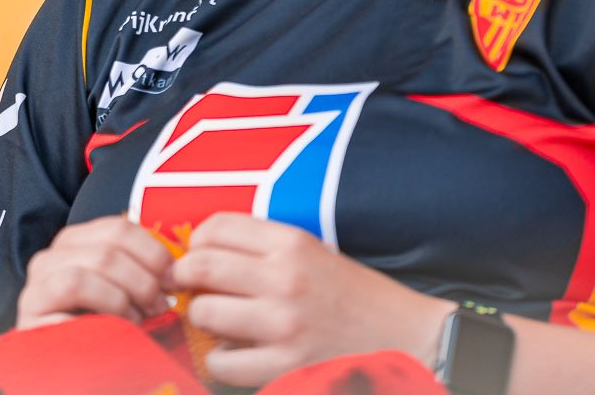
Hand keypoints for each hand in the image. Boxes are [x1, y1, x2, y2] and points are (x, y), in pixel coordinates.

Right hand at [16, 215, 173, 327]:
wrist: (72, 374)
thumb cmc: (107, 329)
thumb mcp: (125, 292)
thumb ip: (143, 271)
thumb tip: (177, 268)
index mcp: (73, 244)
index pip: (118, 228)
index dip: (154, 252)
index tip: (173, 280)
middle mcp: (48, 259)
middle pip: (104, 252)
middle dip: (142, 282)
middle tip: (159, 307)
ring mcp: (35, 290)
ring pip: (81, 277)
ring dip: (120, 302)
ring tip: (136, 323)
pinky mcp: (31, 321)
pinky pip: (67, 315)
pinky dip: (99, 322)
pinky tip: (115, 336)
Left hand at [174, 212, 451, 387]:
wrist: (410, 339)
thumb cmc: (356, 296)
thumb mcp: (313, 253)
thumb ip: (262, 249)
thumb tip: (202, 251)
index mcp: (291, 244)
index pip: (216, 227)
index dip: (197, 242)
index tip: (198, 254)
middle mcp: (284, 279)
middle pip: (198, 267)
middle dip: (184, 278)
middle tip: (188, 287)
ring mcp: (284, 325)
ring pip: (203, 313)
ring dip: (201, 318)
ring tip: (215, 321)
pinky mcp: (287, 366)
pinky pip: (222, 363)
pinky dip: (219, 360)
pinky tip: (233, 354)